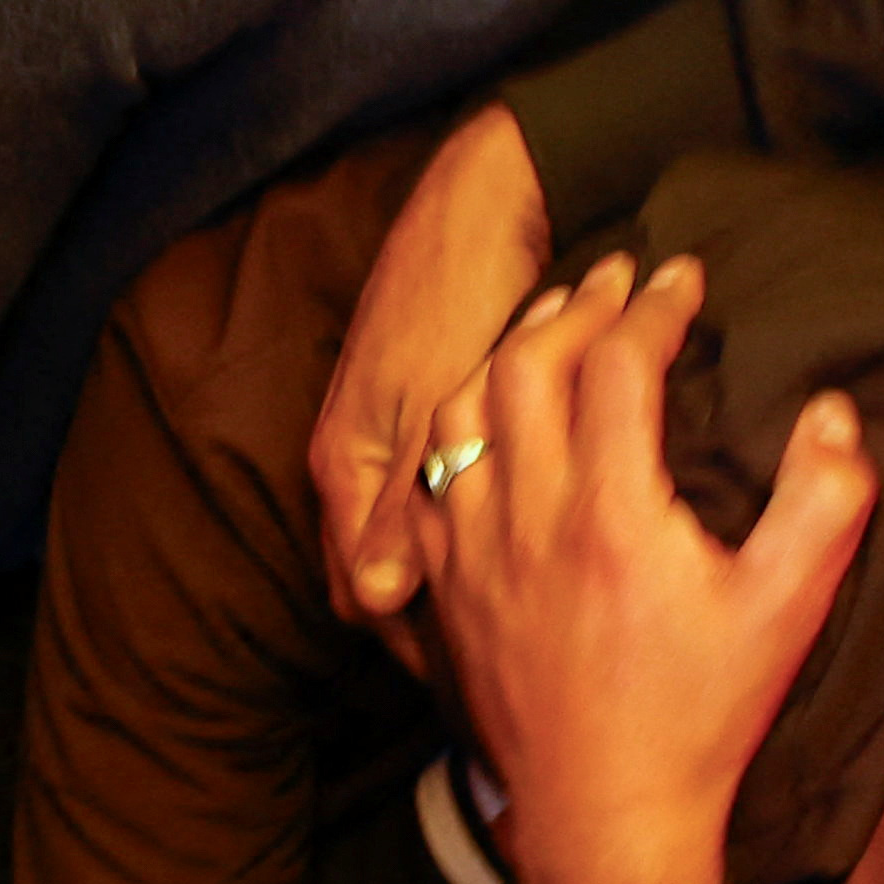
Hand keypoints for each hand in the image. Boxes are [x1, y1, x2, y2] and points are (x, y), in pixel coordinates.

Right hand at [313, 99, 553, 639]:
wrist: (484, 193)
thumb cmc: (459, 285)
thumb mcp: (430, 394)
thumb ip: (403, 496)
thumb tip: (379, 594)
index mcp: (350, 465)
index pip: (365, 596)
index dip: (419, 648)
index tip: (481, 691)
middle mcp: (361, 461)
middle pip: (388, 578)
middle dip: (443, 625)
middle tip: (511, 674)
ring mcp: (393, 439)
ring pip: (424, 539)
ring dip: (465, 575)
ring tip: (526, 623)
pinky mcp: (429, 413)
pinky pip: (450, 494)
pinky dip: (484, 524)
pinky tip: (533, 541)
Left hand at [416, 250, 874, 883]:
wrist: (606, 822)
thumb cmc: (701, 719)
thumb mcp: (788, 612)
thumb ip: (826, 501)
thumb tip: (833, 411)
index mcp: (609, 514)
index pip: (617, 363)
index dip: (654, 304)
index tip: (686, 279)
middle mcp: (526, 520)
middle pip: (524, 363)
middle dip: (574, 304)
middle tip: (619, 281)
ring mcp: (472, 556)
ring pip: (460, 412)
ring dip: (507, 353)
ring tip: (552, 326)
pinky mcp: (446, 591)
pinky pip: (429, 477)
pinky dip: (460, 424)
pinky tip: (494, 418)